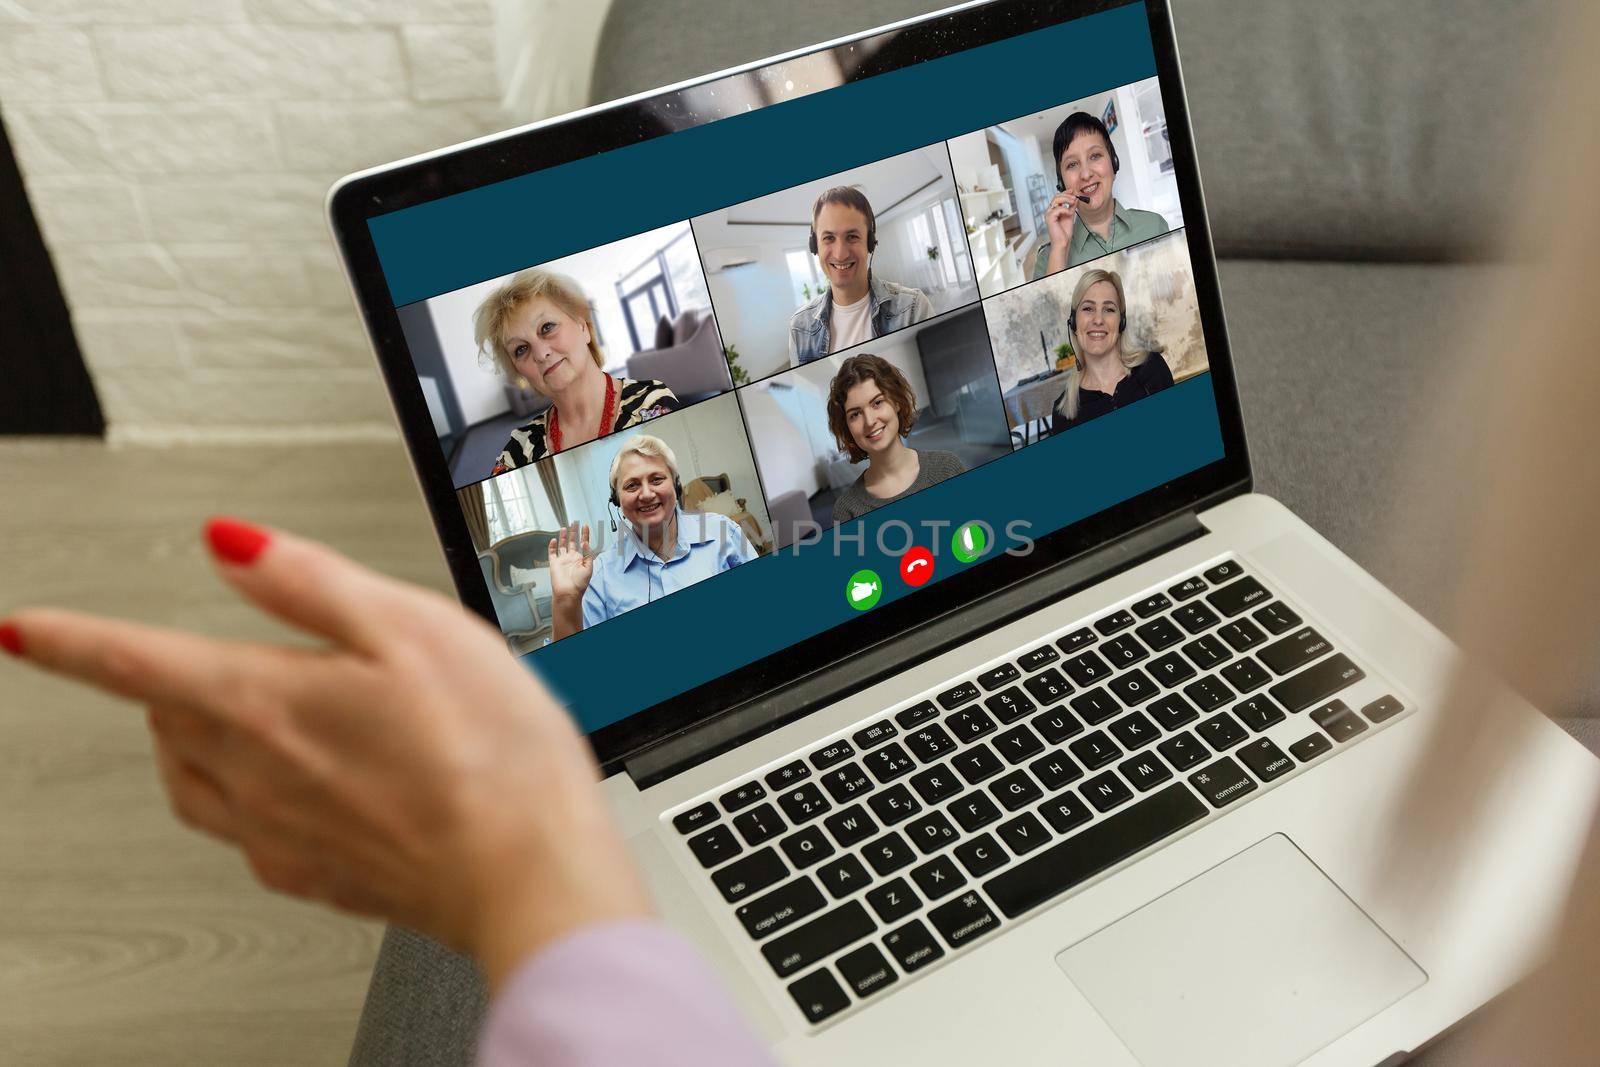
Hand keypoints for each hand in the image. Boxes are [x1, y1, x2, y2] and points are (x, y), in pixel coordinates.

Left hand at [1, 518, 650, 992]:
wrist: (529, 873)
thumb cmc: (489, 753)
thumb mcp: (410, 626)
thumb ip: (308, 581)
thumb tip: (228, 543)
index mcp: (265, 703)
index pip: (134, 662)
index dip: (70, 639)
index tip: (25, 630)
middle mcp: (255, 776)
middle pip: (164, 722)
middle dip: (162, 683)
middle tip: (189, 657)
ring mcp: (282, 835)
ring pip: (192, 783)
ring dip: (190, 742)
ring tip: (223, 718)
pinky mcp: (320, 877)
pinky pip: (245, 835)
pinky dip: (243, 799)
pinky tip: (287, 791)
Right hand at [548, 521, 594, 604]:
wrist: (568, 593)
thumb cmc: (580, 584)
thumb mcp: (588, 568)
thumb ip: (588, 554)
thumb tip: (586, 542)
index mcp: (581, 559)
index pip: (583, 543)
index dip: (585, 534)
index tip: (585, 526)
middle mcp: (572, 558)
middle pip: (573, 542)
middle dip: (574, 532)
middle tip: (574, 523)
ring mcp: (563, 560)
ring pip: (562, 545)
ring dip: (563, 537)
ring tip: (564, 528)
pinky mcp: (554, 563)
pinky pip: (552, 553)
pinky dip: (552, 546)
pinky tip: (553, 540)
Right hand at [1044, 189, 1079, 261]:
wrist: (1063, 241)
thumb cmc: (1064, 232)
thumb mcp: (1070, 215)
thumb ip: (1071, 206)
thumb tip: (1075, 198)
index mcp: (1054, 210)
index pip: (1058, 197)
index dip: (1065, 192)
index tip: (1073, 190)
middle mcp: (1050, 211)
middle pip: (1056, 196)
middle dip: (1067, 195)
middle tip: (1075, 197)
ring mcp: (1048, 214)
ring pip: (1056, 200)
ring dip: (1066, 199)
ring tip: (1073, 203)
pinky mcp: (1049, 218)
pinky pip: (1058, 209)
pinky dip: (1065, 209)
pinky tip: (1069, 213)